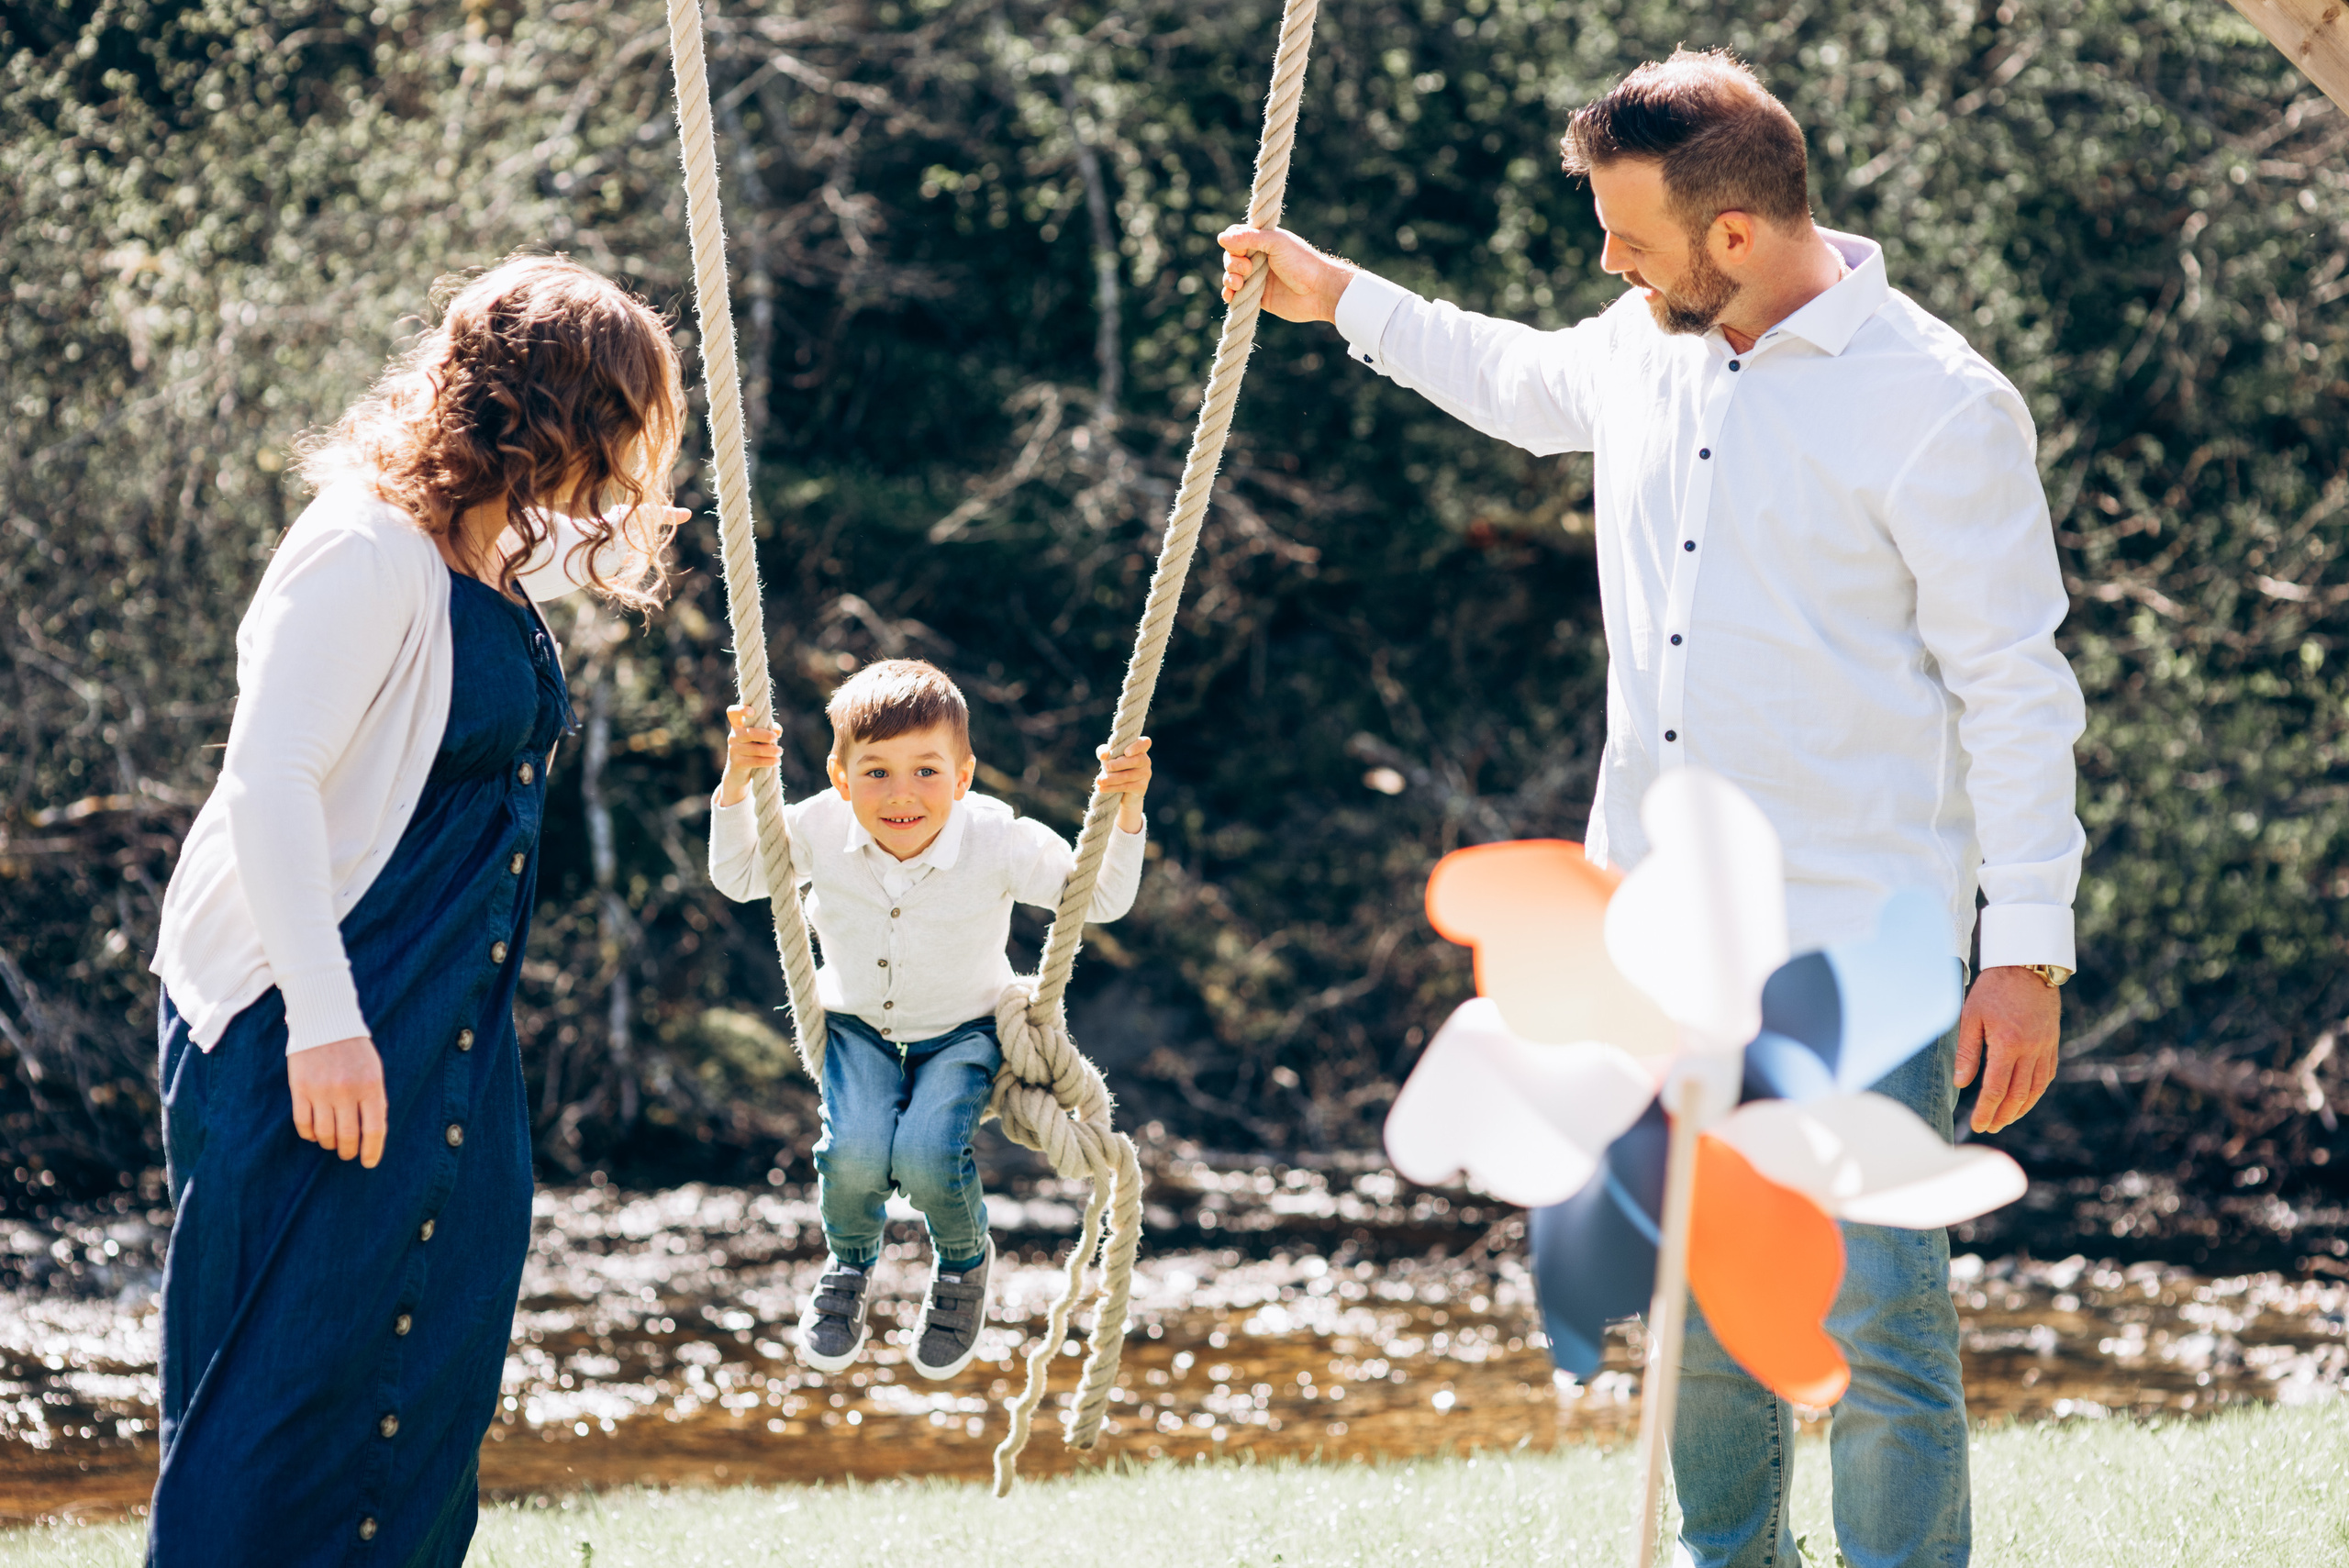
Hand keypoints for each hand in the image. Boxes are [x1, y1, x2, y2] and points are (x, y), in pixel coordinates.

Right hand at [288, 1036, 387, 1166]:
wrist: (324, 1022)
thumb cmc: (354, 1049)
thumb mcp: (374, 1071)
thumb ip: (374, 1099)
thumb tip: (371, 1133)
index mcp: (371, 1086)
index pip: (374, 1129)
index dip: (372, 1151)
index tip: (369, 1162)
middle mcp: (347, 1091)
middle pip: (348, 1136)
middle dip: (348, 1151)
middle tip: (347, 1154)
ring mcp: (322, 1091)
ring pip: (325, 1133)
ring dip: (329, 1143)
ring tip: (332, 1143)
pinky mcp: (300, 1089)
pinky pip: (303, 1123)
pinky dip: (309, 1134)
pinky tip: (314, 1134)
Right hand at [720, 704, 781, 806]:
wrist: (739, 772)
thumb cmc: (753, 748)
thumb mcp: (761, 737)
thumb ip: (770, 730)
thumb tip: (777, 730)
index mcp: (738, 726)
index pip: (732, 713)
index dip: (740, 710)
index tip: (752, 711)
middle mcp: (733, 736)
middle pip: (749, 733)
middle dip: (765, 735)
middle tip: (776, 738)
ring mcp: (734, 750)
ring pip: (755, 749)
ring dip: (771, 750)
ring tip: (780, 751)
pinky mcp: (738, 763)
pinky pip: (756, 761)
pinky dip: (769, 761)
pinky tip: (777, 761)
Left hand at [1096, 736, 1152, 832]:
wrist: (1121, 793)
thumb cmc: (1114, 770)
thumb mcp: (1108, 760)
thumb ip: (1105, 752)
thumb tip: (1103, 754)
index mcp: (1139, 750)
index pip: (1145, 743)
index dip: (1137, 746)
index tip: (1126, 751)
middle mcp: (1145, 761)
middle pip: (1134, 760)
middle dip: (1118, 763)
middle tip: (1105, 767)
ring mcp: (1145, 775)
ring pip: (1129, 775)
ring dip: (1112, 778)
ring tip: (1099, 781)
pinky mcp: (1141, 788)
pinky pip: (1127, 787)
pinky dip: (1113, 788)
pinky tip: (1101, 788)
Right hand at [1216, 226, 1355, 323]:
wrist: (1319, 292)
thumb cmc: (1301, 262)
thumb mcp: (1276, 243)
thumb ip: (1249, 238)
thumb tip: (1220, 238)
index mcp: (1263, 240)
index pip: (1236, 236)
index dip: (1232, 243)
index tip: (1240, 249)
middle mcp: (1258, 258)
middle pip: (1230, 257)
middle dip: (1232, 263)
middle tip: (1247, 269)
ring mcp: (1257, 278)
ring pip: (1230, 276)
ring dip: (1229, 279)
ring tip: (1239, 284)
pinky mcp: (1257, 298)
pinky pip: (1236, 295)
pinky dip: (1229, 294)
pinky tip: (1231, 296)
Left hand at [1953, 966, 2061, 1134]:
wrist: (2027, 967)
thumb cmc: (1992, 989)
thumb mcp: (1970, 1016)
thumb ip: (1967, 1052)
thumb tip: (1961, 1083)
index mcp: (2008, 1044)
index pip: (1996, 1088)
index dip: (1987, 1110)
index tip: (1979, 1124)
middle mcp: (2031, 1050)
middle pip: (2018, 1094)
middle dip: (2003, 1115)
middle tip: (1990, 1127)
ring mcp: (2045, 1047)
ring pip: (2036, 1088)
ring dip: (2021, 1108)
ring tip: (2006, 1119)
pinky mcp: (2053, 1043)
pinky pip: (2047, 1075)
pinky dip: (2037, 1092)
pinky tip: (2026, 1099)